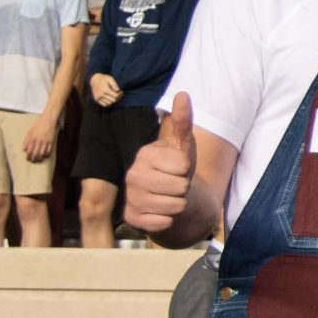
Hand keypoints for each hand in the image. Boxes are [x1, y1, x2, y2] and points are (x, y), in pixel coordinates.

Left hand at [22, 118, 56, 163]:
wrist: (47, 122)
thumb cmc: (37, 127)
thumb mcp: (29, 132)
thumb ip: (26, 141)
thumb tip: (24, 149)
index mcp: (32, 139)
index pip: (29, 151)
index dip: (28, 156)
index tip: (28, 158)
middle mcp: (38, 141)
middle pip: (35, 154)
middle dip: (33, 159)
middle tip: (33, 161)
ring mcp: (45, 142)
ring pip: (42, 154)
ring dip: (40, 158)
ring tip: (39, 159)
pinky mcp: (51, 142)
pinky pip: (49, 151)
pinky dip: (47, 154)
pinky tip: (45, 155)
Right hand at [90, 74, 121, 107]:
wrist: (94, 79)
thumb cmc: (104, 78)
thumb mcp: (110, 78)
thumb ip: (115, 84)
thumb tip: (118, 90)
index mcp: (105, 90)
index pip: (116, 96)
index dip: (120, 94)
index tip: (121, 91)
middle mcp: (101, 95)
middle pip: (113, 100)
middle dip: (118, 97)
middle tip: (119, 94)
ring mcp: (98, 97)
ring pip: (109, 103)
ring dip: (113, 101)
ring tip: (114, 96)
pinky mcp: (96, 99)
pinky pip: (104, 105)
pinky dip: (108, 103)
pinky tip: (110, 99)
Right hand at [126, 93, 197, 235]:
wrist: (164, 195)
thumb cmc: (175, 167)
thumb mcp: (183, 145)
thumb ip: (183, 121)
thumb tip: (183, 94)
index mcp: (145, 155)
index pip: (183, 167)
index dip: (187, 170)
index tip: (177, 169)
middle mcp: (133, 176)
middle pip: (180, 188)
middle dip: (183, 188)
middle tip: (173, 184)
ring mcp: (131, 198)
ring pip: (175, 206)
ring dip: (177, 204)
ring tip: (167, 196)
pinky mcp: (132, 219)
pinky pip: (164, 223)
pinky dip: (168, 219)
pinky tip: (159, 211)